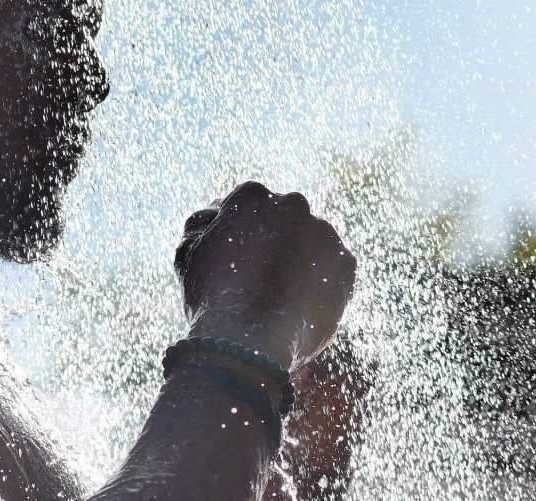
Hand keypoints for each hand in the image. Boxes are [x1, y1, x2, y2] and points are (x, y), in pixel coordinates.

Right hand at [174, 181, 355, 370]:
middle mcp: (291, 204)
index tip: (236, 257)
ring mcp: (323, 231)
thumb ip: (201, 226)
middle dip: (273, 241)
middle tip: (258, 278)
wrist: (249, 340)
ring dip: (300, 260)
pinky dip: (320, 283)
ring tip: (279, 296)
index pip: (247, 206)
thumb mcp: (188, 254)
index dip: (239, 233)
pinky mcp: (346, 262)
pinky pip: (333, 269)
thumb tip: (214, 216)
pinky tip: (299, 304)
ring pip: (310, 243)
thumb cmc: (211, 296)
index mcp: (251, 195)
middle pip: (282, 220)